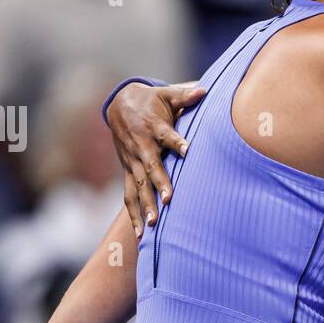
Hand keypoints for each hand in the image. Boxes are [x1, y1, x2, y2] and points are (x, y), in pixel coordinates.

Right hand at [106, 81, 205, 236]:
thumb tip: (204, 89)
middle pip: (151, 168)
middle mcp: (141, 148)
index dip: (177, 142)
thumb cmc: (150, 100)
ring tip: (153, 224)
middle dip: (160, 184)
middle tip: (170, 200)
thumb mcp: (166, 94)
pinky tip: (141, 233)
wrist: (118, 104)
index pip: (167, 136)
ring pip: (138, 187)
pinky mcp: (128, 172)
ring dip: (145, 205)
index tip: (188, 150)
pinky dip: (134, 214)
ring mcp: (132, 162)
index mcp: (153, 127)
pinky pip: (129, 196)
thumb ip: (185, 95)